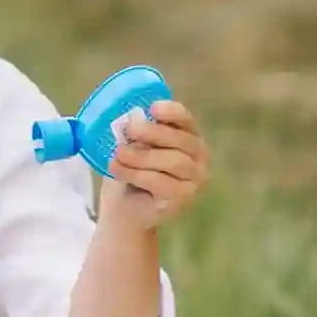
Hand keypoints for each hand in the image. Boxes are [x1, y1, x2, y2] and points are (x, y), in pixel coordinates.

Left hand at [98, 99, 209, 232]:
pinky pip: (162, 183)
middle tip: (128, 131)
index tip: (152, 109)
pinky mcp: (184, 197)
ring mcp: (195, 178)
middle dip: (152, 132)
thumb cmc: (130, 170)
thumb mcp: (131, 145)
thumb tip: (133, 120)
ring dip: (141, 156)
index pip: (185, 118)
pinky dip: (137, 174)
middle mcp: (198, 155)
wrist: (124, 207)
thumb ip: (136, 132)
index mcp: (187, 134)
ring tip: (118, 155)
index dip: (171, 112)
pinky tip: (118, 170)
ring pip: (173, 161)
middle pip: (180, 140)